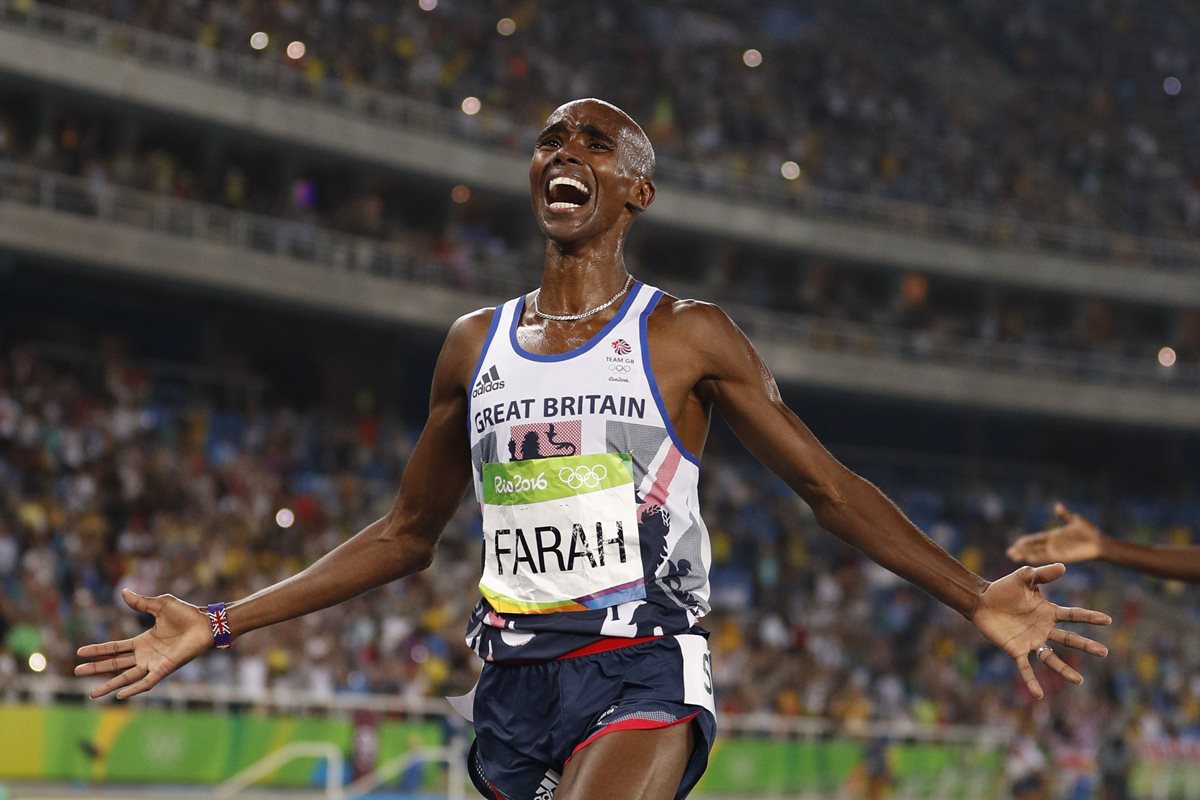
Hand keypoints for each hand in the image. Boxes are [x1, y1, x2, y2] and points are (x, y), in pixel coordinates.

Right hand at [74, 589, 212, 699]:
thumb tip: (124, 592)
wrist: (206, 623)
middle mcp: (146, 655)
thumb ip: (141, 602)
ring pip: (127, 677)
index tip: (79, 652)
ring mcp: (154, 663)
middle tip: (76, 672)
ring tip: (92, 695)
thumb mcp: (160, 605)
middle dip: (96, 669)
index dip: (98, 650)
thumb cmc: (187, 614)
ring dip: (110, 685)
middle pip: (115, 664)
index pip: (115, 648)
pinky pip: (147, 682)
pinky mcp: (165, 669)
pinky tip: (120, 695)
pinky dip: (134, 689)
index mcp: (143, 641)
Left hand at [971, 563, 1109, 699]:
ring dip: (1064, 670)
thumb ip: (1042, 573)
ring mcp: (1030, 641)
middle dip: (1086, 645)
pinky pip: (1025, 668)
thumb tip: (1063, 566)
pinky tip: (1038, 695)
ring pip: (1051, 658)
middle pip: (1069, 639)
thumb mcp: (1023, 577)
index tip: (1108, 620)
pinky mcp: (1015, 650)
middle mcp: (1043, 629)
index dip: (1089, 617)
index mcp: (1048, 612)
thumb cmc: (1003, 588)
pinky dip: (1031, 681)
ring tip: (1078, 681)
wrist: (981, 601)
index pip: (1073, 615)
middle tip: (1104, 652)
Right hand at [1007, 502, 1103, 564]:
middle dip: (1021, 550)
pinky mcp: (1062, 557)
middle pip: (1033, 547)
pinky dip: (1037, 558)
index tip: (1016, 543)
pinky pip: (1047, 558)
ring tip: (1014, 558)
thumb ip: (1064, 515)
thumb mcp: (1075, 521)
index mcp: (1054, 536)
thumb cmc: (1090, 532)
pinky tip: (1028, 559)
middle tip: (1009, 553)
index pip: (1036, 539)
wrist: (1100, 544)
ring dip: (1026, 555)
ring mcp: (1056, 551)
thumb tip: (1056, 505)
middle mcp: (1053, 545)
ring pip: (1037, 553)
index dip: (1025, 541)